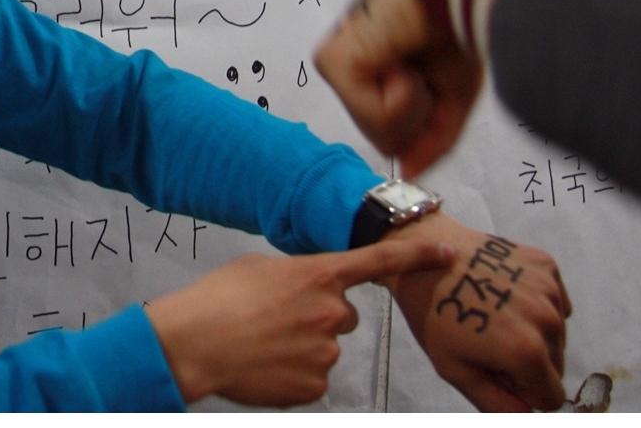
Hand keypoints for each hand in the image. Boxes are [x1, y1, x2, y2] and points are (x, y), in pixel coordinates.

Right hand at [146, 237, 452, 405]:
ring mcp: (326, 352)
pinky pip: (315, 377)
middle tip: (279, 318)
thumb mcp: (259, 268)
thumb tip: (307, 290)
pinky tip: (265, 363)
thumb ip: (298, 276)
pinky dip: (294, 372)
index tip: (446, 255)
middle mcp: (331, 313)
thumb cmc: (217, 300)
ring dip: (303, 345)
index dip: (416, 258)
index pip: (378, 262)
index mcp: (318, 275)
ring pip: (326, 348)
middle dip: (320, 316)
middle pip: (343, 314)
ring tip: (263, 341)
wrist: (194, 343)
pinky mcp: (316, 385)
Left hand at [313, 0, 482, 177]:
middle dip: (418, 112)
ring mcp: (338, 61)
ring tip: (417, 57)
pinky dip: (405, 96)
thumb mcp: (453, 92)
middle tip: (429, 66)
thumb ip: (431, 138)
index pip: (386, 120)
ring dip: (415, 101)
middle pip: (382, 132)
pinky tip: (404, 58)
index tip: (431, 78)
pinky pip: (375, 115)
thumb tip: (410, 172)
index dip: (419, 118)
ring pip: (380, 129)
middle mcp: (351, 61)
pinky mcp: (334, 62)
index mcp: (376, 61)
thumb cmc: (461, 21)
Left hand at [382, 213, 570, 410]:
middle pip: (556, 365)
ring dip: (533, 333)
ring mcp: (549, 289)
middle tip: (489, 341)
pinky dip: (536, 304)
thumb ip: (498, 404)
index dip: (523, 391)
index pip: (551, 398)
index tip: (496, 371)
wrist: (419, 252)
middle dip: (528, 363)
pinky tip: (503, 294)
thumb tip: (527, 414)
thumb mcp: (455, 370)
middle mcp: (548, 320)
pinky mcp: (546, 264)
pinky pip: (556, 302)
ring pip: (557, 334)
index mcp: (528, 351)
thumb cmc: (432, 314)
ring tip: (493, 315)